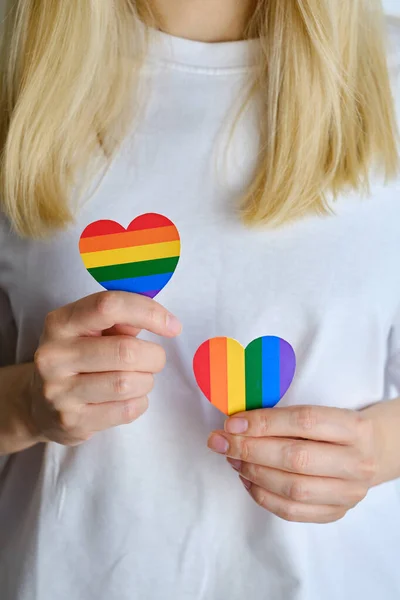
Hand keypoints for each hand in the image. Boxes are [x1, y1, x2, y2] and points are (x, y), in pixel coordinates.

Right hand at [29, 291, 181, 445]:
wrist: (39, 405)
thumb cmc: (78, 357)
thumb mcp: (90, 330)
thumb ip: (121, 320)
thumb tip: (162, 321)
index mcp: (60, 323)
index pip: (108, 306)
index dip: (148, 312)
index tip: (172, 325)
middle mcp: (54, 355)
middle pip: (125, 351)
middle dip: (153, 356)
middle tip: (154, 360)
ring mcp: (59, 392)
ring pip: (127, 383)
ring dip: (146, 380)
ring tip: (139, 379)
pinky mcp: (71, 422)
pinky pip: (126, 410)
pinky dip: (139, 402)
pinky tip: (130, 398)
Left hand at [208, 406, 379, 522]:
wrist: (372, 452)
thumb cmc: (336, 428)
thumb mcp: (322, 412)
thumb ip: (285, 418)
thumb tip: (237, 424)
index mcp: (354, 428)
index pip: (303, 422)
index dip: (263, 423)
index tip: (232, 423)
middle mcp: (356, 462)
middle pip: (295, 458)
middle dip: (250, 449)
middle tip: (222, 442)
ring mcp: (348, 492)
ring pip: (292, 488)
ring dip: (253, 472)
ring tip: (232, 458)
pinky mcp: (336, 512)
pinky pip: (292, 512)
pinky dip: (262, 495)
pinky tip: (247, 479)